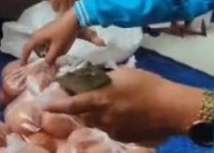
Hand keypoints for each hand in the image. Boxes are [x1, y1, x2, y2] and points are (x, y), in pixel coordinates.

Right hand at [21, 8, 103, 64]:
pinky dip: (50, 47)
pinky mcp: (51, 29)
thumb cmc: (64, 34)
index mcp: (37, 38)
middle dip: (38, 54)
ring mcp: (45, 30)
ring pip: (41, 44)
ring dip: (46, 51)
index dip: (24, 57)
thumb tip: (45, 65)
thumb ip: (50, 59)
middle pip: (34, 47)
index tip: (23, 65)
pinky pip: (47, 41)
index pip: (27, 48)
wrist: (74, 19)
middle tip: (45, 62)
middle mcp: (38, 33)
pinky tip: (59, 49)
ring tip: (54, 56)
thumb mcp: (57, 49)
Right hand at [39, 0, 81, 12]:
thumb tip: (77, 9)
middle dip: (67, 11)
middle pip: (70, 10)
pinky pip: (55, 8)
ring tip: (59, 4)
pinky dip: (54, 6)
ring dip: (61, 9)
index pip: (78, 7)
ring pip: (62, 10)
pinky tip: (54, 1)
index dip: (75, 10)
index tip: (72, 12)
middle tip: (65, 10)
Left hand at [44, 68, 202, 143]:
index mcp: (101, 99)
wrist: (170, 107)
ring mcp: (113, 130)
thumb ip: (105, 79)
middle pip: (84, 114)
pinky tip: (126, 112)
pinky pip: (111, 128)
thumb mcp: (123, 74)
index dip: (55, 105)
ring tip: (113, 102)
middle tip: (89, 96)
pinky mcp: (123, 138)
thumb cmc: (148, 85)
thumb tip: (95, 81)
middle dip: (82, 106)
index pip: (71, 104)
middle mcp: (103, 117)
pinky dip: (112, 120)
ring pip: (98, 121)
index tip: (43, 105)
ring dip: (98, 113)